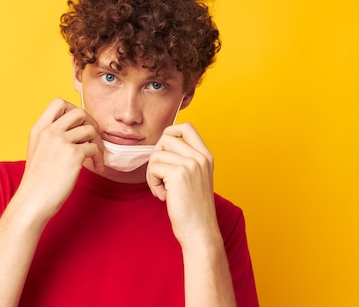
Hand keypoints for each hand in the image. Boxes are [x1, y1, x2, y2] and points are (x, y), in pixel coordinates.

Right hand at [17, 98, 103, 219]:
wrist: (33, 201)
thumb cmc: (38, 181)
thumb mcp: (38, 151)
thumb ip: (51, 136)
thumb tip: (77, 129)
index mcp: (39, 129)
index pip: (58, 102)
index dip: (73, 109)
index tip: (78, 125)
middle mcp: (49, 131)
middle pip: (79, 111)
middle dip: (91, 122)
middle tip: (93, 138)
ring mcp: (61, 142)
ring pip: (90, 129)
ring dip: (98, 142)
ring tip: (96, 156)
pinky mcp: (73, 155)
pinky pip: (95, 148)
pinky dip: (100, 158)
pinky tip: (97, 167)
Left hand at [146, 123, 217, 244]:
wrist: (200, 232)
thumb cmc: (193, 209)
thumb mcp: (195, 178)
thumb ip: (184, 160)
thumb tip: (160, 147)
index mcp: (206, 156)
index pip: (186, 127)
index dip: (170, 132)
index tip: (164, 150)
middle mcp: (200, 157)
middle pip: (166, 138)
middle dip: (156, 157)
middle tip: (160, 177)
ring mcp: (191, 164)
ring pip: (157, 154)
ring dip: (153, 173)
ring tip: (163, 190)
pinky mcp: (179, 174)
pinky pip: (153, 168)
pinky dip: (152, 183)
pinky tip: (163, 196)